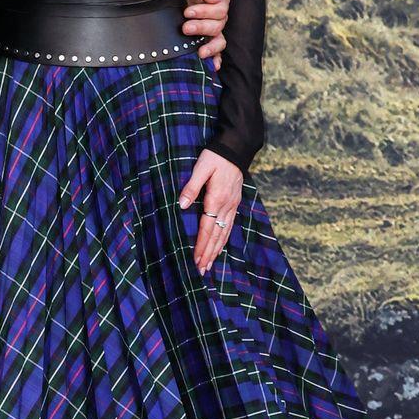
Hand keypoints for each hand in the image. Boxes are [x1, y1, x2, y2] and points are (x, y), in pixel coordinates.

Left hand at [178, 148, 241, 276]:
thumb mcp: (201, 168)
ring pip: (224, 233)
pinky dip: (224, 239)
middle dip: (208, 254)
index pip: (207, 228)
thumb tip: (182, 205)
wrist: (237, 148)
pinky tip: (220, 246)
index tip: (195, 260)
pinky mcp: (235, 203)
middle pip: (216, 236)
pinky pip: (229, 226)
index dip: (201, 246)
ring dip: (216, 250)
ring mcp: (232, 205)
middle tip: (201, 270)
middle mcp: (226, 206)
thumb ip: (191, 187)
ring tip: (209, 264)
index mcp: (216, 199)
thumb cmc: (216, 157)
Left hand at [181, 0, 228, 71]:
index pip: (220, 8)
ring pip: (219, 40)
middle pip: (218, 25)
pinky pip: (217, 51)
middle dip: (202, 27)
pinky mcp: (206, 39)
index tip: (187, 12)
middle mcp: (217, 15)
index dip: (204, 12)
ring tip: (200, 52)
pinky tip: (214, 66)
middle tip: (186, 27)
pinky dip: (216, 58)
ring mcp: (213, 29)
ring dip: (210, 46)